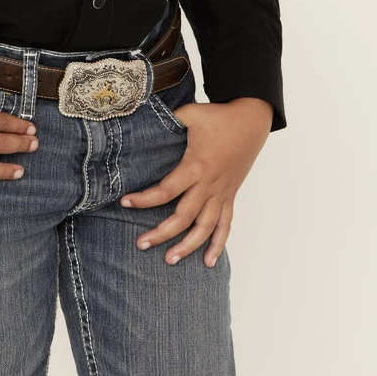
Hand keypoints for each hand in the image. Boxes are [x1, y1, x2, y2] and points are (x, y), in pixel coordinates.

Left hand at [120, 97, 272, 266]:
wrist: (251, 120)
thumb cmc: (218, 116)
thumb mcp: (190, 114)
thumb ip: (167, 119)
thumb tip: (143, 119)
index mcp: (196, 166)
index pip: (166, 190)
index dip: (144, 199)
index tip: (125, 202)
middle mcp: (209, 184)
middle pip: (183, 217)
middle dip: (161, 233)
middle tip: (141, 244)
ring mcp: (221, 192)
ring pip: (205, 227)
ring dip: (188, 246)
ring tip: (170, 260)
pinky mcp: (230, 195)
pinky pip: (226, 224)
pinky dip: (218, 244)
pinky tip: (208, 261)